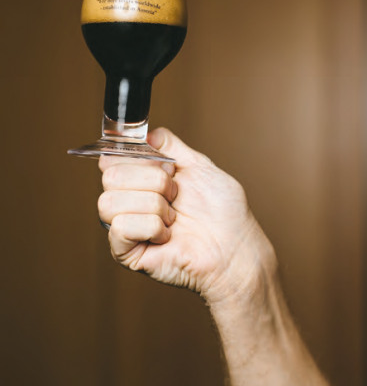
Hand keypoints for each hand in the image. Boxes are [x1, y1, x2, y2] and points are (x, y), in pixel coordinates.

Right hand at [98, 128, 272, 304]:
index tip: (170, 167)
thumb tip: (145, 132)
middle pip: (111, 176)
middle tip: (177, 195)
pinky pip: (121, 227)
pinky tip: (168, 236)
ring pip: (111, 201)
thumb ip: (171, 146)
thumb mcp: (200, 166)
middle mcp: (129, 202)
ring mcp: (125, 228)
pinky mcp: (126, 252)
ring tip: (175, 218)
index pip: (112, 157)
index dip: (141, 158)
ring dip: (154, 206)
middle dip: (154, 182)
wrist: (236, 247)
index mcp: (141, 181)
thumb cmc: (224, 212)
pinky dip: (152, 227)